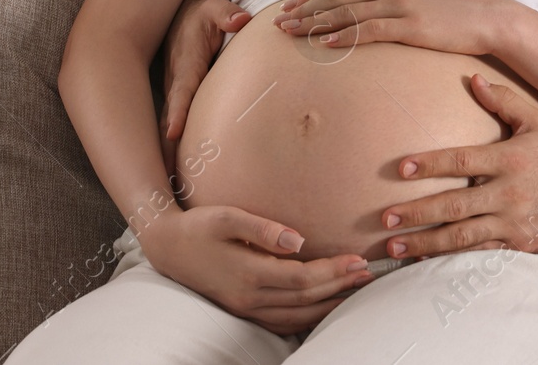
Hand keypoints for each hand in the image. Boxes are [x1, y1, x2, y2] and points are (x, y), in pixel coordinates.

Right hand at [136, 206, 373, 334]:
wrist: (168, 247)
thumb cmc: (200, 226)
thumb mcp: (228, 216)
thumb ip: (262, 228)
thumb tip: (297, 239)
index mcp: (248, 273)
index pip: (302, 279)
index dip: (333, 271)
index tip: (358, 259)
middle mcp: (249, 297)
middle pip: (305, 299)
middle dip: (340, 287)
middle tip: (369, 274)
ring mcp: (246, 308)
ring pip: (297, 316)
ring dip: (329, 305)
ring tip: (356, 291)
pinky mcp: (244, 310)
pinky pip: (282, 322)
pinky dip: (308, 317)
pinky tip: (325, 307)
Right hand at [159, 0, 251, 177]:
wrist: (183, 17)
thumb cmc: (202, 16)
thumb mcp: (214, 8)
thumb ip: (227, 14)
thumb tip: (241, 18)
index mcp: (185, 67)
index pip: (182, 93)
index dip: (177, 112)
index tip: (173, 134)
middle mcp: (175, 85)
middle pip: (169, 123)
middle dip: (166, 150)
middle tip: (166, 181)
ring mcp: (174, 96)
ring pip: (167, 132)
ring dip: (166, 160)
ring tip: (169, 194)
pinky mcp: (178, 104)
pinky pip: (173, 132)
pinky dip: (171, 155)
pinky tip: (176, 181)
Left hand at [271, 0, 512, 56]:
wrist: (487, 16)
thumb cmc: (453, 2)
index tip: (291, 6)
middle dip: (305, 9)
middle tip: (280, 22)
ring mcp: (402, 4)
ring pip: (349, 12)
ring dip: (316, 23)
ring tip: (292, 33)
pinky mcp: (412, 24)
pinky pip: (372, 30)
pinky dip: (347, 36)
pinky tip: (327, 43)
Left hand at [379, 75, 537, 257]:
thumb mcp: (536, 122)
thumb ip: (504, 100)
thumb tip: (473, 79)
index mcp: (509, 158)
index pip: (461, 160)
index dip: (430, 165)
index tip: (400, 169)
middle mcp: (508, 192)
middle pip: (455, 205)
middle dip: (417, 212)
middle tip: (385, 218)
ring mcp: (512, 221)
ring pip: (462, 235)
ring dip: (425, 242)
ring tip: (394, 246)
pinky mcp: (517, 244)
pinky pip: (477, 251)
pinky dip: (449, 256)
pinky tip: (423, 259)